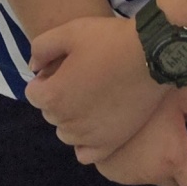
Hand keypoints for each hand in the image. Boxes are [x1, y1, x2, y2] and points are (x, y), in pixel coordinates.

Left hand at [25, 13, 158, 158]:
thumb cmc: (110, 40)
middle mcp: (68, 121)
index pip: (33, 93)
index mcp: (53, 96)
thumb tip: (34, 68)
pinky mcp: (111, 143)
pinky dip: (85, 142)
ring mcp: (90, 136)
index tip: (65, 66)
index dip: (47, 77)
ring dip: (72, 118)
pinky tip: (96, 123)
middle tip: (82, 77)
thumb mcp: (69, 31)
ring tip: (92, 97)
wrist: (153, 54)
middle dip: (59, 96)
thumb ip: (41, 48)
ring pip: (66, 133)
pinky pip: (85, 154)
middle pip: (50, 113)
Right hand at [89, 86, 186, 185]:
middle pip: (175, 180)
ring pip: (153, 176)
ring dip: (159, 163)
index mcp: (172, 158)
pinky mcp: (107, 171)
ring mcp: (125, 175)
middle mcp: (149, 173)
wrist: (102, 84)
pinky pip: (131, 172)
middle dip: (183, 166)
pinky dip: (138, 161)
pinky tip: (135, 137)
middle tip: (179, 135)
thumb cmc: (151, 87)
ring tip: (153, 131)